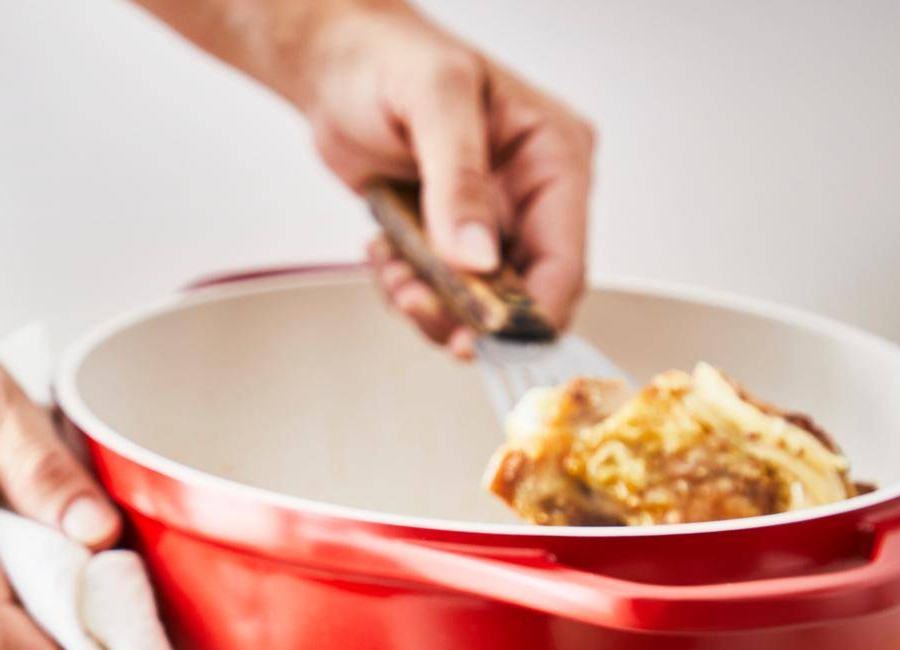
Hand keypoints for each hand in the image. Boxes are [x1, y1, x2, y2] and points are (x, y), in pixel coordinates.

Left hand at [301, 1, 593, 353]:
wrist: (335, 64)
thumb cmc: (388, 59)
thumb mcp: (434, 101)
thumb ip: (458, 181)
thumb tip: (477, 257)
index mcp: (554, 156)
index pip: (565, 263)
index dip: (529, 316)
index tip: (484, 340)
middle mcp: (530, 196)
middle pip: (521, 298)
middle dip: (467, 315)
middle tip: (418, 302)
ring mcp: (490, 223)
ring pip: (478, 308)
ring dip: (430, 306)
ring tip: (395, 271)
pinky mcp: (451, 241)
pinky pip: (442, 295)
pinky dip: (409, 292)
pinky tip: (387, 255)